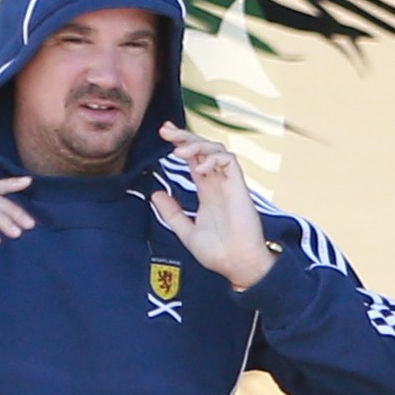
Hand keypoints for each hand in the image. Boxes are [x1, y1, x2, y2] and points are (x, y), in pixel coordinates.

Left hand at [150, 122, 275, 289]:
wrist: (238, 264)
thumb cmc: (218, 253)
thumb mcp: (186, 231)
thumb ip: (172, 213)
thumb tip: (155, 195)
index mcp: (207, 192)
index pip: (193, 160)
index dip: (181, 144)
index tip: (164, 135)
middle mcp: (218, 184)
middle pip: (203, 149)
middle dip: (185, 136)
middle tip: (166, 130)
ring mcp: (229, 184)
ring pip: (216, 150)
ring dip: (197, 145)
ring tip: (179, 152)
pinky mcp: (239, 187)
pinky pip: (229, 161)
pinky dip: (213, 159)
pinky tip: (199, 168)